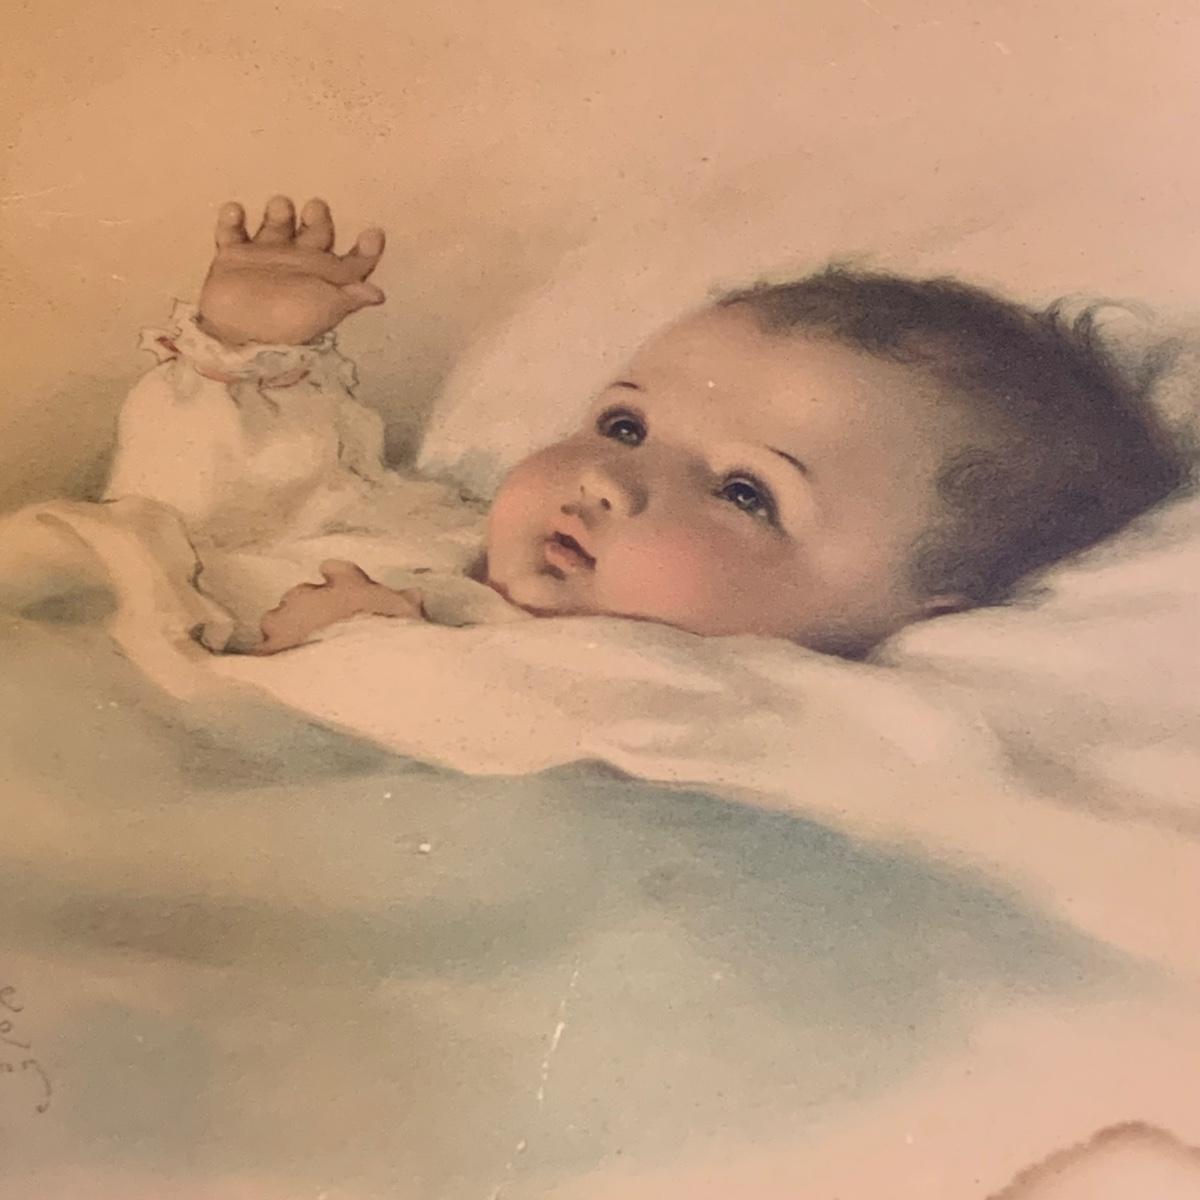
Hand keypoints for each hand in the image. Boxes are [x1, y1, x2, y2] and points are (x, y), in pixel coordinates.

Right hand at [198, 195, 385, 345]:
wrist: (238, 332)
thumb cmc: (288, 320)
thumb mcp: (326, 308)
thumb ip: (350, 295)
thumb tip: (379, 294)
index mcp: (324, 278)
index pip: (352, 262)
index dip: (366, 249)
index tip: (375, 233)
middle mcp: (298, 263)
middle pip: (315, 232)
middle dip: (318, 218)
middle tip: (315, 209)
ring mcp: (265, 256)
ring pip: (277, 224)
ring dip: (279, 212)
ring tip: (280, 208)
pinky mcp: (233, 255)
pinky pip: (231, 230)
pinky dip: (231, 218)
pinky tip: (236, 211)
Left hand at [254, 560, 423, 654]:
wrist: (361, 672)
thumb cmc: (391, 642)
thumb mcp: (410, 621)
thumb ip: (408, 605)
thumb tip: (415, 596)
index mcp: (347, 586)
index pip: (336, 569)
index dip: (336, 577)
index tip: (334, 580)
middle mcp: (312, 596)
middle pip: (301, 595)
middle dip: (309, 611)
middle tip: (323, 633)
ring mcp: (286, 621)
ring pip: (277, 619)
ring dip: (287, 632)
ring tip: (300, 654)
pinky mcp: (270, 649)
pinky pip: (263, 650)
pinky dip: (271, 657)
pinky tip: (278, 668)